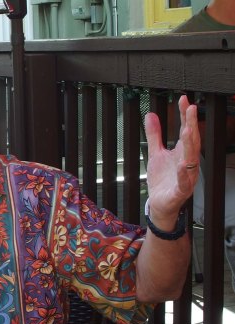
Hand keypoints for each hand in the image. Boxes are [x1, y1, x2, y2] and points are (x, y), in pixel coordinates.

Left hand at [144, 95, 200, 222]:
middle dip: (192, 125)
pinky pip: (184, 182)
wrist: (160, 204)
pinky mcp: (180, 191)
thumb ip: (154, 135)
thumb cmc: (162, 180)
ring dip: (190, 145)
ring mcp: (185, 177)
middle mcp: (187, 163)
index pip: (186, 130)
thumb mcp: (155, 154)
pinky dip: (183, 174)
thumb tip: (151, 115)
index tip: (184, 100)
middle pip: (192, 141)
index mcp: (182, 153)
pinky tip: (181, 165)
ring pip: (191, 160)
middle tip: (191, 109)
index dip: (185, 115)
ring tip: (187, 131)